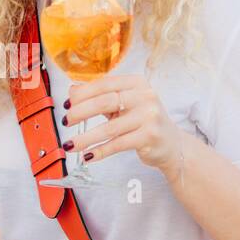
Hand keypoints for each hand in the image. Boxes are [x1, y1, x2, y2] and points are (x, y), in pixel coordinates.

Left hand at [61, 74, 184, 177]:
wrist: (172, 144)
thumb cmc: (144, 121)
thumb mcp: (125, 104)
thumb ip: (101, 96)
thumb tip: (72, 91)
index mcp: (137, 83)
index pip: (104, 84)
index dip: (82, 94)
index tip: (67, 103)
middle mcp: (145, 97)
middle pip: (105, 102)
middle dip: (81, 112)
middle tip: (66, 121)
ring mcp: (149, 117)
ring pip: (110, 127)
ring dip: (86, 137)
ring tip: (70, 144)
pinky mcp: (149, 137)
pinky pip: (118, 144)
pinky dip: (100, 151)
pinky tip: (88, 155)